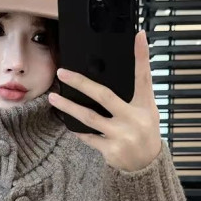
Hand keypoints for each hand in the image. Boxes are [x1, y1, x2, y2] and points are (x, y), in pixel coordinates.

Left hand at [48, 30, 161, 171]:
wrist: (147, 165)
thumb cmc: (145, 131)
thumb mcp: (147, 109)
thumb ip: (137, 90)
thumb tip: (122, 66)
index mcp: (144, 105)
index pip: (143, 77)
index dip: (142, 56)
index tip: (138, 35)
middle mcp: (133, 119)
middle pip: (104, 96)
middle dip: (81, 83)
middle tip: (62, 73)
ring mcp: (121, 135)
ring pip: (88, 118)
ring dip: (68, 107)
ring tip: (53, 98)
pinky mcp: (110, 150)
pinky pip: (88, 136)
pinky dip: (77, 129)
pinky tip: (67, 122)